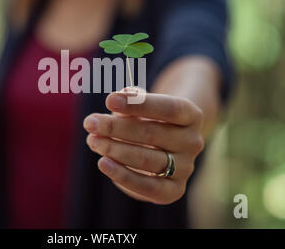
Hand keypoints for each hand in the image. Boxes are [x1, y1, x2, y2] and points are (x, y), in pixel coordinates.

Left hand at [83, 89, 203, 204]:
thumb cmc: (149, 119)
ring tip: (92, 140)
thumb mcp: (143, 106)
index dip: (139, 103)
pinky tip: (103, 162)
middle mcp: (193, 141)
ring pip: (147, 159)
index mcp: (191, 115)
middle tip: (90, 122)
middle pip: (152, 133)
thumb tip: (123, 95)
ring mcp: (186, 167)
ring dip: (115, 149)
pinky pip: (147, 186)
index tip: (109, 99)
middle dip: (116, 127)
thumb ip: (134, 100)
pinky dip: (123, 175)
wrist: (166, 149)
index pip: (169, 108)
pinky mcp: (174, 190)